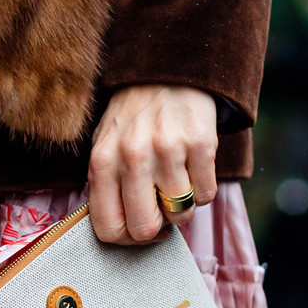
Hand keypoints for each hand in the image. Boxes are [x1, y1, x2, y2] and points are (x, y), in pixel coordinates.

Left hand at [88, 84, 217, 242]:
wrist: (168, 69)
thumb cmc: (133, 118)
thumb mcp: (104, 147)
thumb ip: (106, 188)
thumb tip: (120, 231)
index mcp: (102, 162)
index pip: (108, 228)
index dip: (127, 239)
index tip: (139, 229)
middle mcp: (132, 157)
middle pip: (145, 228)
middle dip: (156, 228)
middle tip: (161, 210)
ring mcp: (168, 150)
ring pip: (180, 214)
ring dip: (181, 205)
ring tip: (177, 181)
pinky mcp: (200, 143)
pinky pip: (206, 194)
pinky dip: (202, 189)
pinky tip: (193, 168)